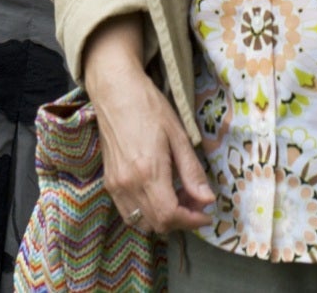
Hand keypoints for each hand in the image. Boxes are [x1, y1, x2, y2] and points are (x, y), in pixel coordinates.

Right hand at [84, 18, 212, 233]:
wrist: (115, 92)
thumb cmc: (150, 108)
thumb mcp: (178, 136)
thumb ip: (192, 172)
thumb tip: (207, 200)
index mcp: (147, 172)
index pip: (170, 216)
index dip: (192, 221)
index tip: (206, 214)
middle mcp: (128, 184)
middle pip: (157, 224)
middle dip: (182, 220)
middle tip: (197, 203)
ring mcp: (115, 185)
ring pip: (142, 222)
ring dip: (164, 219)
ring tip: (180, 198)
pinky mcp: (109, 182)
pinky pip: (129, 212)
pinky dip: (147, 212)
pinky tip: (160, 194)